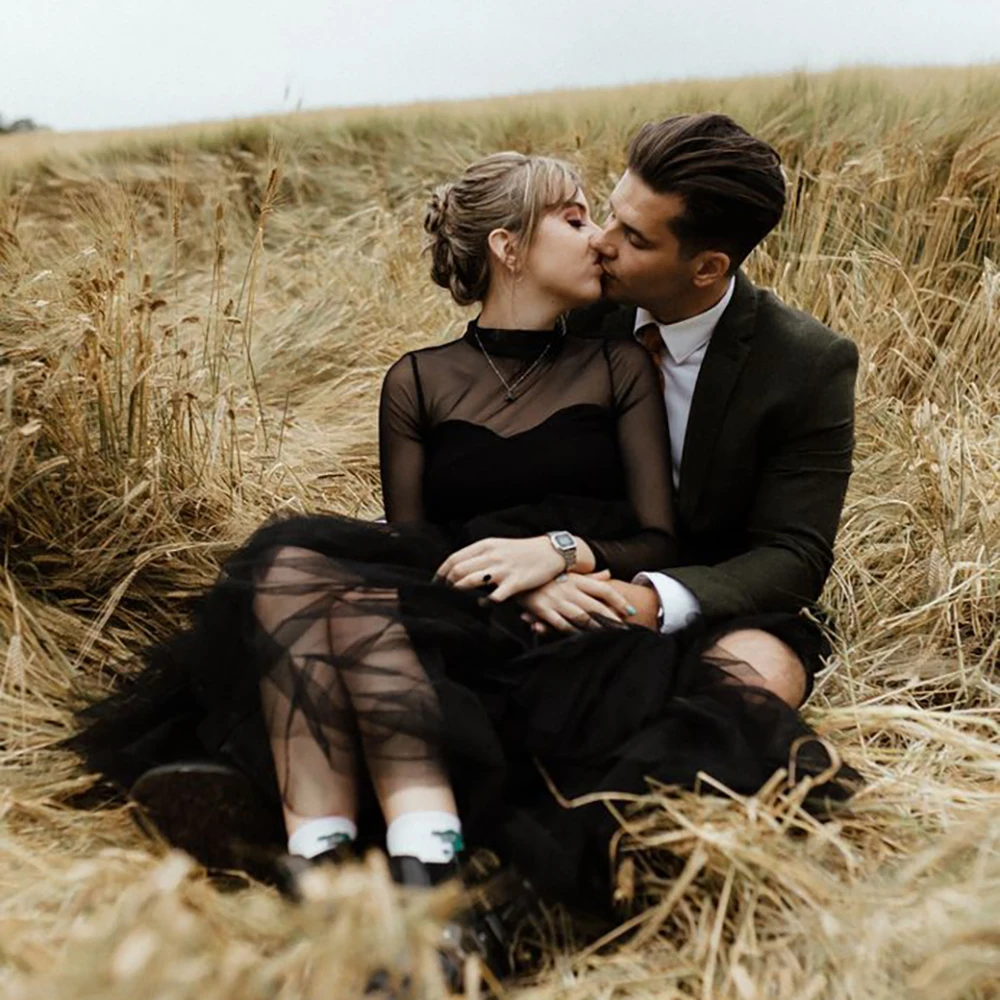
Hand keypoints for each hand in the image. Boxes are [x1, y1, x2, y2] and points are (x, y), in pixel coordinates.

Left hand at [435, 536, 565, 602]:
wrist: (551, 552)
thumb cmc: (522, 552)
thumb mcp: (499, 546)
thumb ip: (480, 555)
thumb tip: (459, 568)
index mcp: (485, 545)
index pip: (454, 559)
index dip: (440, 573)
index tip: (435, 584)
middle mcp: (491, 555)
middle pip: (458, 570)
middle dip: (446, 585)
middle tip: (442, 595)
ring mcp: (503, 569)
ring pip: (470, 581)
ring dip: (459, 593)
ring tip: (457, 600)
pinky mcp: (515, 582)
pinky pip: (494, 597)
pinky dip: (484, 602)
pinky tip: (482, 604)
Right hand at [515, 570, 637, 633]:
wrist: (519, 573)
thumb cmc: (547, 575)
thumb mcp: (570, 573)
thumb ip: (590, 577)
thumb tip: (608, 574)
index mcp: (577, 580)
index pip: (603, 589)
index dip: (618, 600)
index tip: (631, 611)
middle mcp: (569, 589)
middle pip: (595, 606)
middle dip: (612, 619)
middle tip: (625, 630)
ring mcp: (557, 600)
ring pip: (581, 617)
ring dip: (596, 628)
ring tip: (608, 637)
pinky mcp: (544, 610)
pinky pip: (561, 624)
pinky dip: (572, 632)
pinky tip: (581, 639)